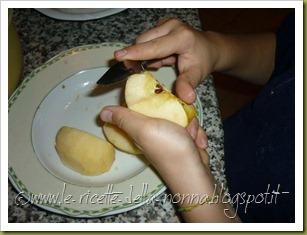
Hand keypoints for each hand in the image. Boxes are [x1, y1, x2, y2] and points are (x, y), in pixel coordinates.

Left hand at [100, 106, 239, 221]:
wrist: (194, 173)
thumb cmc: (169, 148)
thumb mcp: (143, 129)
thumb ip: (124, 118)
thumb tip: (102, 112)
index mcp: (140, 128)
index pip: (141, 105)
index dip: (152, 98)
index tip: (165, 97)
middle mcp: (153, 132)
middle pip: (167, 108)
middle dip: (180, 112)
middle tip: (183, 122)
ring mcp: (171, 137)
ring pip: (183, 116)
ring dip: (191, 124)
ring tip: (190, 135)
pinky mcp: (185, 142)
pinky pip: (192, 128)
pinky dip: (197, 135)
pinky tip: (197, 143)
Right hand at [113, 18, 218, 103]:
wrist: (207, 48)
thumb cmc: (203, 60)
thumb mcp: (197, 74)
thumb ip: (188, 84)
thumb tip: (186, 98)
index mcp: (181, 37)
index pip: (154, 47)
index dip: (135, 53)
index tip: (118, 57)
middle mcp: (171, 26)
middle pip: (143, 42)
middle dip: (137, 57)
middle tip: (138, 72)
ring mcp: (165, 25)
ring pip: (142, 41)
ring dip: (143, 56)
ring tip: (156, 66)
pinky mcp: (160, 27)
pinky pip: (146, 41)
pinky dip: (148, 53)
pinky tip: (158, 60)